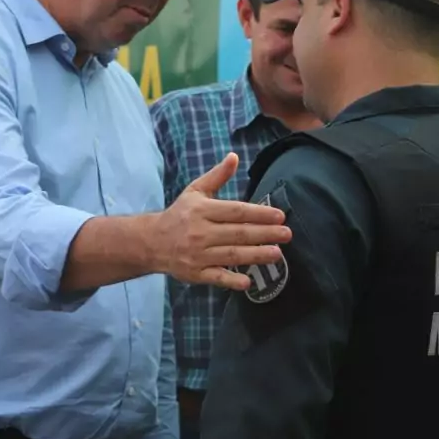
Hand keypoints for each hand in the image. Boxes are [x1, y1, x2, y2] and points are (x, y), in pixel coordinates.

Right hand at [151, 152, 290, 290]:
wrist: (152, 241)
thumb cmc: (180, 214)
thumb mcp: (195, 190)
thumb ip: (217, 176)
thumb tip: (234, 156)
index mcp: (202, 210)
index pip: (236, 211)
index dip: (259, 214)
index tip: (280, 216)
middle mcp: (200, 232)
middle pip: (237, 233)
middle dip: (264, 234)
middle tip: (287, 234)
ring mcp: (197, 254)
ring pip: (230, 255)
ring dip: (255, 255)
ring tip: (277, 254)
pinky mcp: (194, 273)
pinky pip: (215, 277)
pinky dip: (231, 280)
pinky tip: (247, 282)